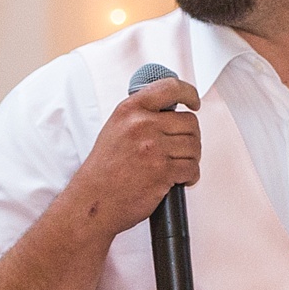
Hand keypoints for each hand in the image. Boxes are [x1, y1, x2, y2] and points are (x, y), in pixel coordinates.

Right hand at [62, 77, 200, 238]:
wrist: (94, 200)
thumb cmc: (104, 170)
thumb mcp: (116, 129)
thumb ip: (141, 116)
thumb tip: (170, 111)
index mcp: (130, 110)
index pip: (169, 88)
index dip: (189, 93)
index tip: (194, 102)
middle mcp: (141, 125)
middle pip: (189, 122)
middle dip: (190, 137)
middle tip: (182, 149)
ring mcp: (153, 148)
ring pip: (194, 146)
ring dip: (191, 158)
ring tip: (177, 166)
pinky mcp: (162, 171)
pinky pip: (192, 168)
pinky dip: (190, 176)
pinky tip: (178, 180)